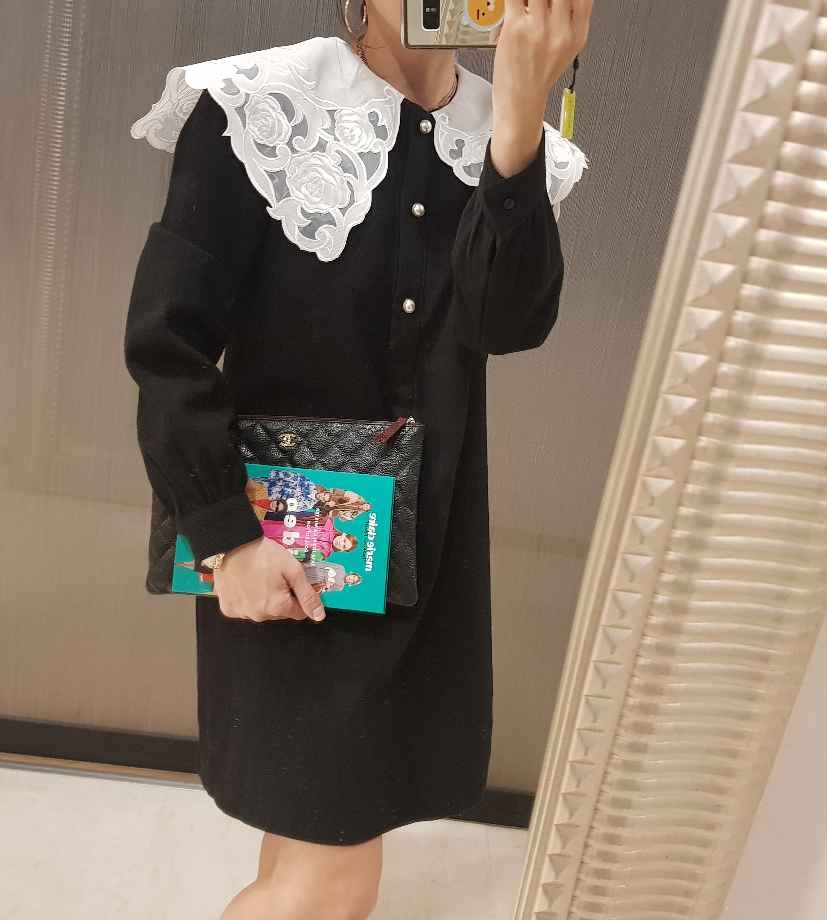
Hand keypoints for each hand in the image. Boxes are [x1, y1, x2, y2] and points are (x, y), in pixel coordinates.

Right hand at [211, 537, 326, 622]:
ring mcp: (241, 613)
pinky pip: (243, 608)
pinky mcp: (228, 608)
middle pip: (279, 612)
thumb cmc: (264, 554)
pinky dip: (246, 598)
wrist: (232, 544)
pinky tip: (245, 582)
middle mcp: (259, 616)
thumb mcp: (293, 570)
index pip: (299, 612)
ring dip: (263, 598)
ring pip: (261, 610)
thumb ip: (307, 595)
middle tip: (274, 576)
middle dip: (281, 597)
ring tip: (258, 577)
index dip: (298, 595)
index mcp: (277, 607)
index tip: (291, 581)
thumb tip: (318, 616)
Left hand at [490, 0, 592, 176]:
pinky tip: (515, 6)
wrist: (520, 104)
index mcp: (577, 35)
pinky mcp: (516, 28)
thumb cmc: (537, 78)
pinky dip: (515, 0)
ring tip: (526, 7)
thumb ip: (571, 20)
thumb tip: (565, 0)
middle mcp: (561, 31)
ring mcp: (539, 29)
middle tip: (538, 4)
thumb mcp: (567, 51)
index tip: (559, 0)